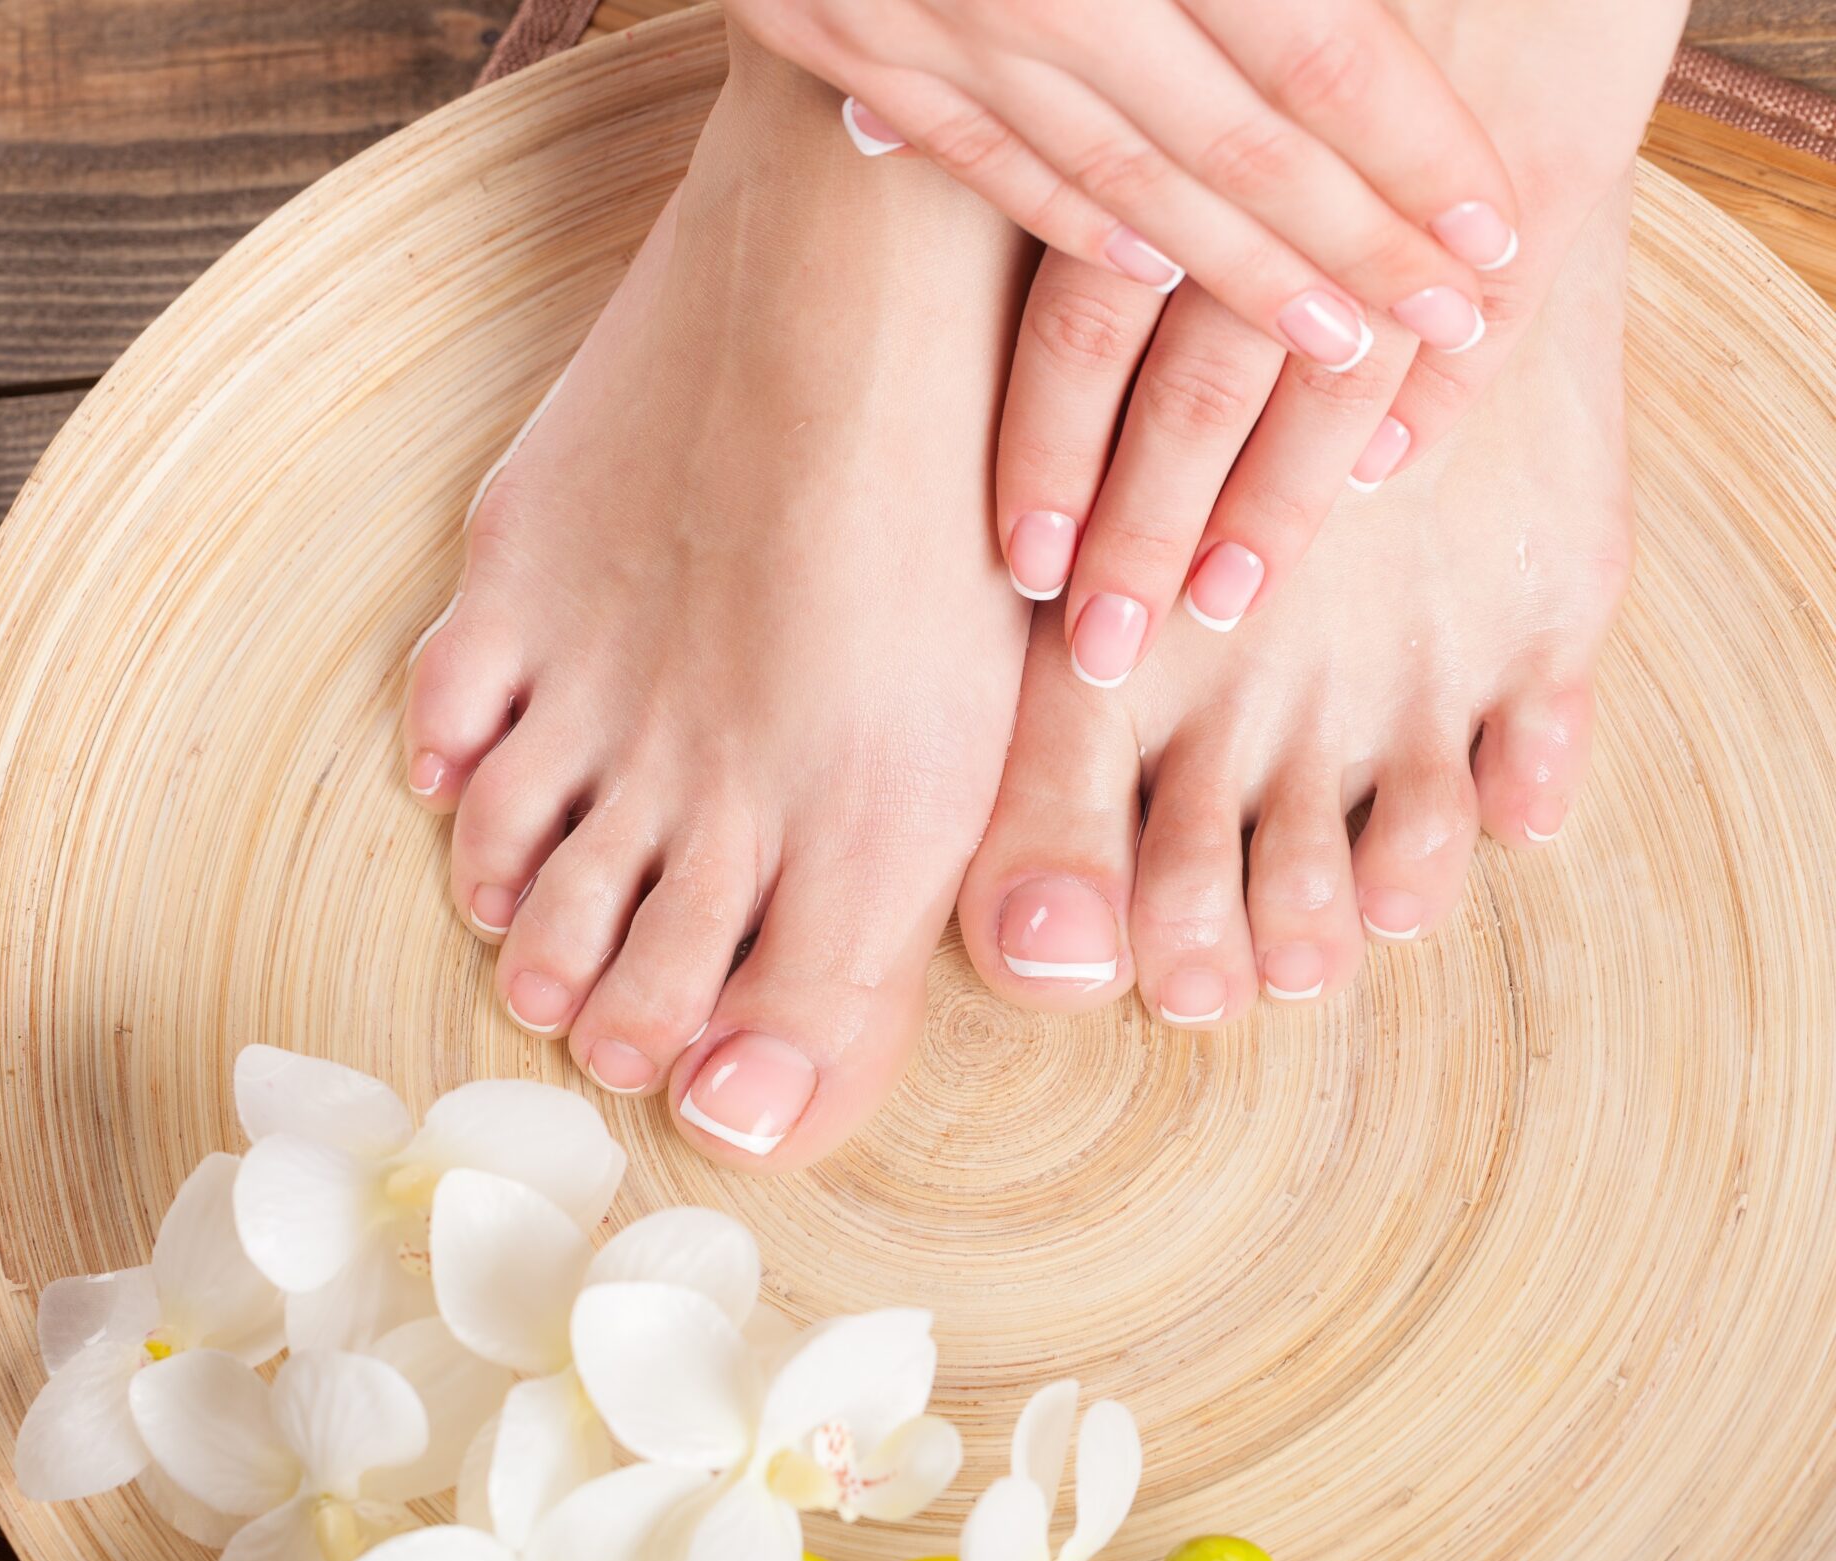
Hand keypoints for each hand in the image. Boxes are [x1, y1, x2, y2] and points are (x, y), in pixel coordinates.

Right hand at [725, 0, 1515, 367]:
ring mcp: (919, 14)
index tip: (1494, 234)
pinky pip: (970, 151)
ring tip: (1333, 344)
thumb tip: (1364, 10)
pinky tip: (1147, 278)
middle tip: (1447, 325)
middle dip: (1351, 246)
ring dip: (1233, 273)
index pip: (1311, 45)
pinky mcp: (831, 30)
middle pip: (1227, 138)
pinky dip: (1067, 218)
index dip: (1410, 148)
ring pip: (1106, 169)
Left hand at [987, 0, 1687, 680]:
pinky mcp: (1551, 146)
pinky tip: (1385, 472)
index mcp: (1152, 98)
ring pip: (1323, 370)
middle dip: (1145, 525)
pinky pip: (1483, 309)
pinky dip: (1435, 395)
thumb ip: (1020, 65)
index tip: (1023, 562)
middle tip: (1102, 641)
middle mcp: (1267, 153)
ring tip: (1223, 603)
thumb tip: (862, 125)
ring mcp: (1407, 166)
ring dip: (1273, 501)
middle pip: (1191, 375)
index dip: (1054, 448)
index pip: (1083, 316)